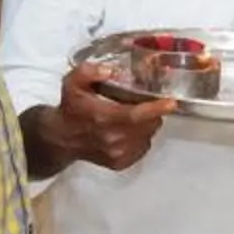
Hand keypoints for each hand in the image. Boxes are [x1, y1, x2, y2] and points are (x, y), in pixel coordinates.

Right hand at [43, 64, 175, 173]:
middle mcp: (112, 138)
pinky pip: (143, 147)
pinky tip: (128, 130)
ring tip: (133, 116)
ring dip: (147, 125)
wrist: (62, 138)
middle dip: (153, 112)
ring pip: (148, 136)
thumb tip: (110, 70)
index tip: (171, 102)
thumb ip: (89, 72)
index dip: (155, 109)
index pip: (135, 115)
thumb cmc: (71, 108)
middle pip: (148, 125)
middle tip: (144, 103)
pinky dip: (141, 137)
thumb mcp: (72, 83)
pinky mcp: (120, 163)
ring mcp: (117, 153)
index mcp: (103, 118)